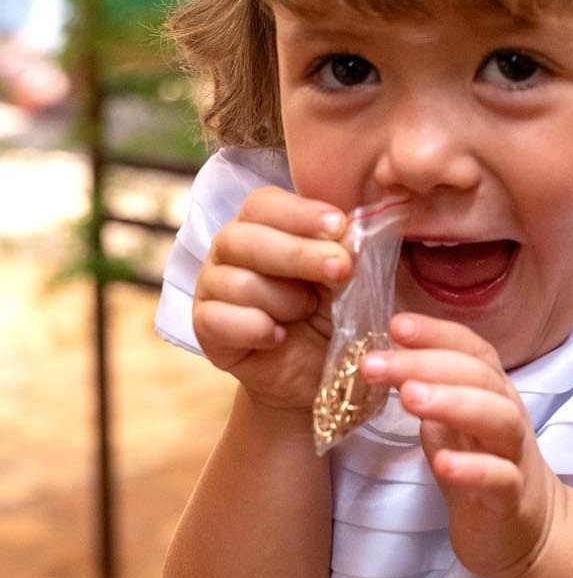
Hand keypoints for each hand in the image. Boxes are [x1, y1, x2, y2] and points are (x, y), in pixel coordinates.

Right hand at [192, 186, 351, 415]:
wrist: (325, 373)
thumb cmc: (343, 312)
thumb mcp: (360, 278)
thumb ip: (355, 251)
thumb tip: (352, 232)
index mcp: (265, 224)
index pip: (264, 204)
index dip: (300, 214)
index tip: (339, 226)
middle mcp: (231, 250)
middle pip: (243, 238)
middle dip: (298, 254)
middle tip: (340, 270)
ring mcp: (213, 288)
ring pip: (234, 282)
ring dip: (282, 299)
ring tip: (308, 312)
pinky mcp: (206, 329)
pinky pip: (217, 320)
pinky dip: (255, 328)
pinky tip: (280, 337)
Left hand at [362, 313, 562, 577]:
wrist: (523, 528)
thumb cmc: (480, 465)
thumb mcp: (449, 422)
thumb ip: (424, 390)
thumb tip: (384, 357)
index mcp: (490, 391)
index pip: (470, 349)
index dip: (436, 333)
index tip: (395, 325)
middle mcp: (507, 414)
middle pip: (478, 377)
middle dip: (425, 364)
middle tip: (374, 365)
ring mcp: (513, 456)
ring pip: (497, 419)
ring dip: (453, 403)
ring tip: (408, 398)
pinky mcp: (511, 498)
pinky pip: (500, 478)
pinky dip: (472, 468)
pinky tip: (442, 462)